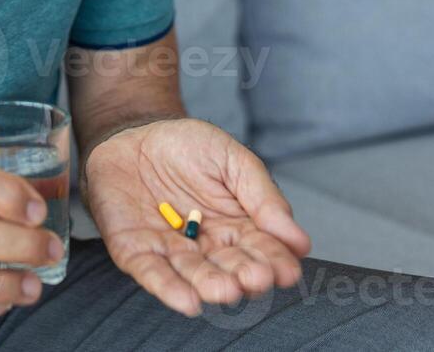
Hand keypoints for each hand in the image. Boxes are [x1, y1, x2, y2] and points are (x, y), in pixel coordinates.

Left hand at [84, 118, 311, 316]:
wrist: (134, 133)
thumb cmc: (187, 146)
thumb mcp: (232, 159)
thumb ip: (262, 196)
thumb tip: (299, 241)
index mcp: (237, 227)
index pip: (262, 249)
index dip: (276, 260)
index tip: (288, 271)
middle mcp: (207, 247)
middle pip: (230, 267)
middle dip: (244, 275)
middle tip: (256, 278)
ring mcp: (171, 251)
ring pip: (194, 275)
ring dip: (210, 285)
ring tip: (227, 290)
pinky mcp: (135, 251)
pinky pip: (151, 272)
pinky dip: (168, 288)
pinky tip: (187, 302)